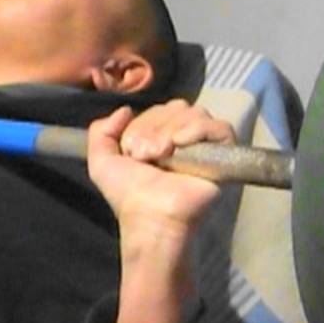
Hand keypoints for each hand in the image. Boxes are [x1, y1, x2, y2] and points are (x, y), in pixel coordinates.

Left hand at [85, 102, 236, 253]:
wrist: (148, 215)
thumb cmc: (127, 194)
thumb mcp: (101, 161)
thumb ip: (101, 131)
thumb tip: (126, 110)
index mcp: (160, 138)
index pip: (158, 110)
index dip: (143, 124)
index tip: (133, 151)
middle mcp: (184, 140)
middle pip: (177, 107)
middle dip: (156, 126)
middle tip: (147, 155)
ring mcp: (204, 148)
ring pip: (196, 113)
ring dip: (172, 129)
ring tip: (162, 155)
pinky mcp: (223, 157)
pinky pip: (220, 128)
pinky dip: (198, 129)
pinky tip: (181, 144)